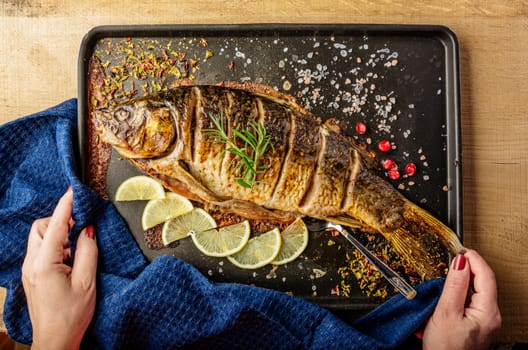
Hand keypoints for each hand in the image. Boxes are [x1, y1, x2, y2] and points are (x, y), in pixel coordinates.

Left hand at [22, 188, 97, 349]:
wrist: (55, 341)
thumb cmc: (72, 315)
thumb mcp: (86, 282)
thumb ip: (88, 251)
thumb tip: (87, 228)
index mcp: (44, 264)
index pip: (55, 226)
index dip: (65, 206)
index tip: (72, 191)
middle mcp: (31, 264)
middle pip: (40, 228)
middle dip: (58, 221)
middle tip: (80, 225)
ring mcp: (29, 270)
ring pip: (39, 239)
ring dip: (58, 235)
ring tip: (77, 248)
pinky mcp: (32, 276)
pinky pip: (41, 251)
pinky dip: (56, 247)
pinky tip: (71, 259)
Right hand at [423, 249, 500, 349]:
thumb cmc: (446, 348)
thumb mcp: (446, 312)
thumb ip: (454, 286)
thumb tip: (460, 262)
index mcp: (488, 311)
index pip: (486, 275)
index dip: (473, 259)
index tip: (460, 249)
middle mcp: (490, 316)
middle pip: (484, 282)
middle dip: (469, 267)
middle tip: (453, 258)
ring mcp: (484, 321)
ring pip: (477, 291)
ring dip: (463, 279)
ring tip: (449, 272)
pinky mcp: (475, 325)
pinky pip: (471, 301)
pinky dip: (461, 292)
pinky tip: (449, 291)